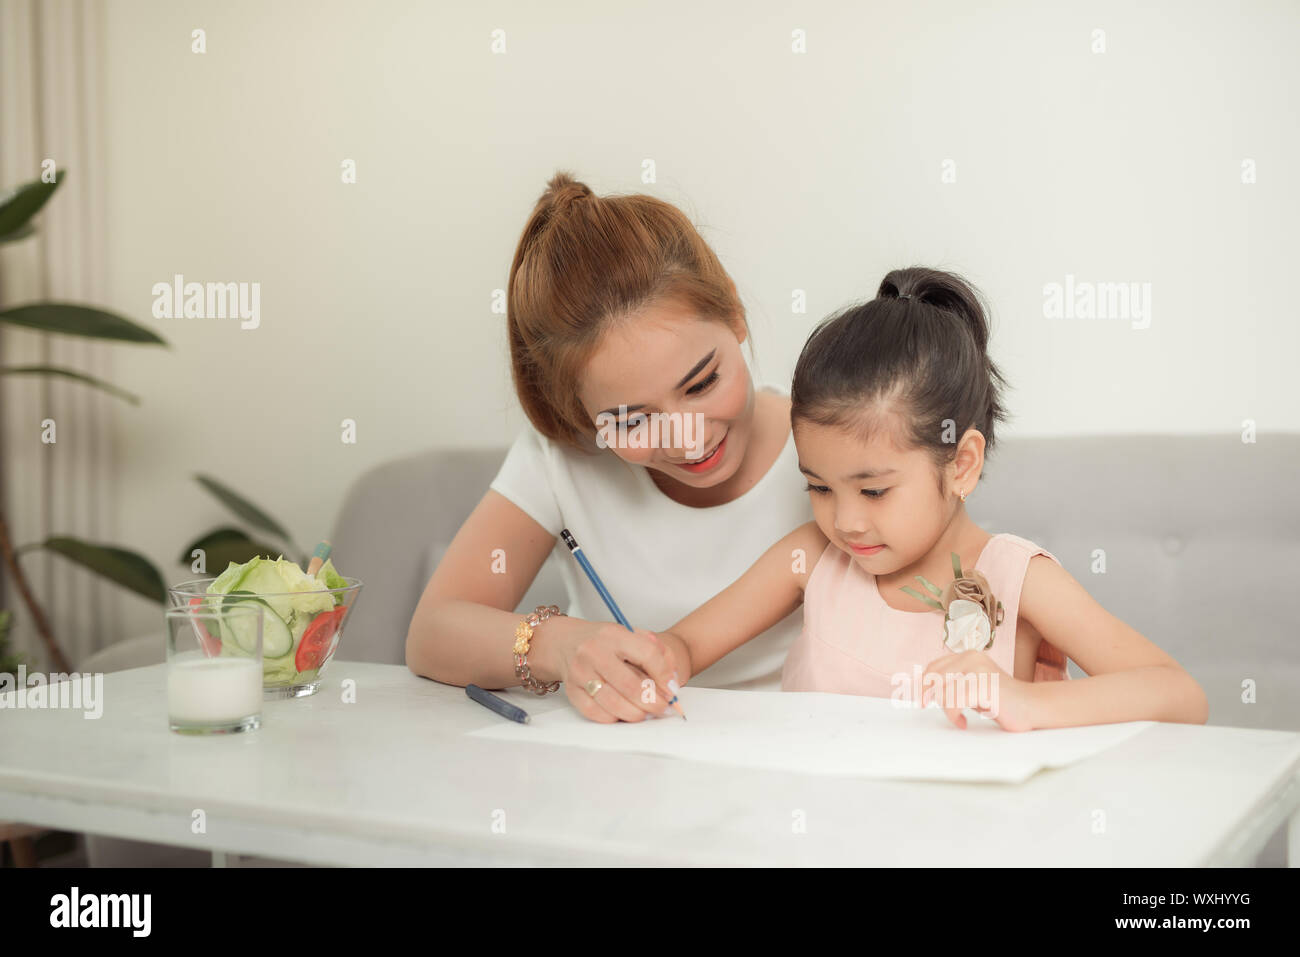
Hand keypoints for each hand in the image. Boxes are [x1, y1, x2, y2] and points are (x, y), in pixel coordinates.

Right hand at [556, 621, 681, 722]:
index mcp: (613, 635)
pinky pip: (596, 713)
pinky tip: (624, 714)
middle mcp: (594, 652)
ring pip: (614, 703)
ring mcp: (580, 673)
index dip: (664, 675)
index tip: (673, 688)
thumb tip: (672, 680)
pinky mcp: (572, 691)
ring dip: (637, 714)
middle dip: (653, 701)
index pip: (647, 654)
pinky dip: (614, 718)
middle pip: (630, 685)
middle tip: (664, 708)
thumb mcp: (629, 634)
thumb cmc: (602, 641)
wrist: (565, 642)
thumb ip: (655, 650)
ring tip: (647, 714)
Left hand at [918, 650, 1035, 732]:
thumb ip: (952, 684)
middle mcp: (972, 658)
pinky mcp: (984, 685)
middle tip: (936, 710)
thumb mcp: (971, 687)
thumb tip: (922, 690)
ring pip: (942, 691)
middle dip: (930, 697)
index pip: (934, 667)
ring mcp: (979, 670)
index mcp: (968, 655)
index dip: (922, 684)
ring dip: (946, 710)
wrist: (1032, 707)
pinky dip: (953, 716)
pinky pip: (953, 702)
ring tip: (958, 719)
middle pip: (934, 678)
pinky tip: (963, 723)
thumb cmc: (1000, 701)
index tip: (919, 700)